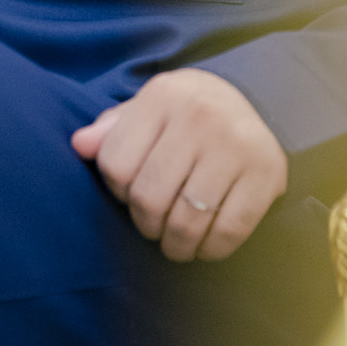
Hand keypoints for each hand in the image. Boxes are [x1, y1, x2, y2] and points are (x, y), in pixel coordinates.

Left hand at [71, 68, 286, 262]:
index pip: (115, 164)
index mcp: (163, 95)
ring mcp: (236, 144)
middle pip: (149, 197)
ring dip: (176, 244)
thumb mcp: (146, 111)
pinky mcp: (266, 172)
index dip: (117, 191)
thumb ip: (111, 131)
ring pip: (186, 219)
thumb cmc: (183, 116)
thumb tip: (80, 145)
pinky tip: (205, 246)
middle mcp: (200, 115)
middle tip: (153, 228)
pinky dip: (211, 249)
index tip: (130, 195)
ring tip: (175, 243)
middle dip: (146, 224)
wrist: (251, 104)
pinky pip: (229, 230)